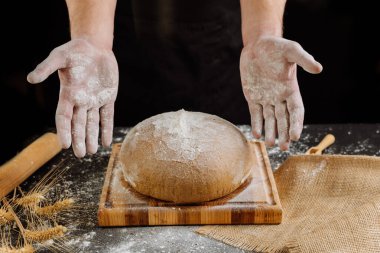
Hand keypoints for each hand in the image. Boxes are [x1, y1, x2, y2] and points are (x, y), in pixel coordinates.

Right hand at [27, 38, 118, 156]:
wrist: (94, 47)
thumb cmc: (74, 51)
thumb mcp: (59, 57)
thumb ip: (46, 67)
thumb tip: (31, 78)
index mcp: (68, 94)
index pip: (64, 117)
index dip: (64, 131)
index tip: (64, 145)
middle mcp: (80, 101)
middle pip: (79, 124)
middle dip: (79, 140)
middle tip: (81, 155)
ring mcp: (94, 100)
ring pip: (92, 123)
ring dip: (92, 138)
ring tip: (92, 152)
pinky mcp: (108, 98)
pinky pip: (107, 116)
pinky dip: (107, 129)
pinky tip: (107, 142)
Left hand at [240, 36, 321, 149]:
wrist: (257, 45)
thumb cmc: (276, 46)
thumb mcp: (292, 50)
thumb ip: (304, 60)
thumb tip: (318, 69)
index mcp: (291, 89)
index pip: (296, 111)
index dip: (296, 124)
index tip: (295, 136)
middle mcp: (280, 97)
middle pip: (284, 120)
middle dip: (284, 134)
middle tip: (284, 147)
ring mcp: (266, 98)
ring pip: (270, 120)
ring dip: (270, 132)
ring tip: (269, 144)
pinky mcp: (253, 97)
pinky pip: (255, 114)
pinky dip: (256, 124)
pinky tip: (256, 134)